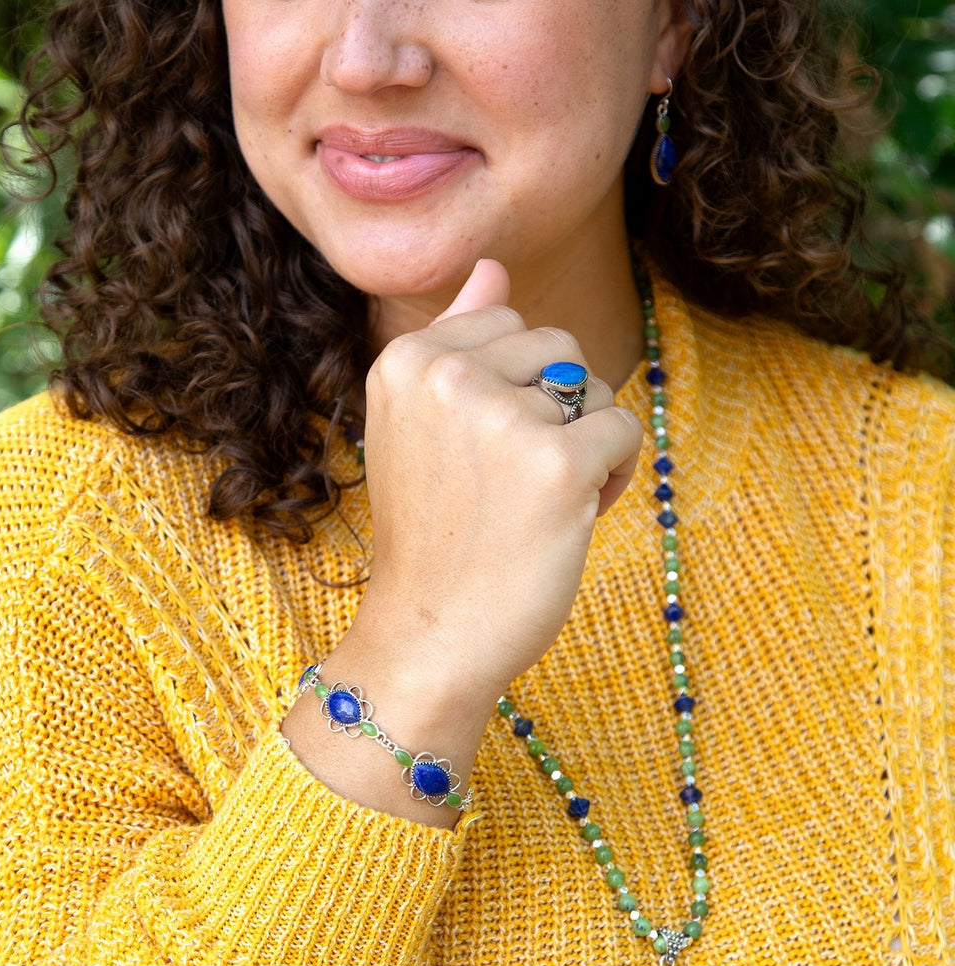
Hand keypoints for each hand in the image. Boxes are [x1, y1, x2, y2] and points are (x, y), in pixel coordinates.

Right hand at [349, 259, 641, 711]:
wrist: (429, 635)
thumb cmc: (433, 538)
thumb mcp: (421, 427)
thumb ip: (458, 340)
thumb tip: (491, 265)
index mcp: (407, 359)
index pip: (507, 326)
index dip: (515, 391)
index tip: (479, 456)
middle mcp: (448, 374)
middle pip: (558, 348)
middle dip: (557, 411)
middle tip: (512, 485)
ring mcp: (502, 416)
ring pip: (595, 389)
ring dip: (585, 443)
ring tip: (539, 504)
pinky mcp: (556, 463)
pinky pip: (623, 432)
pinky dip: (613, 476)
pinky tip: (572, 518)